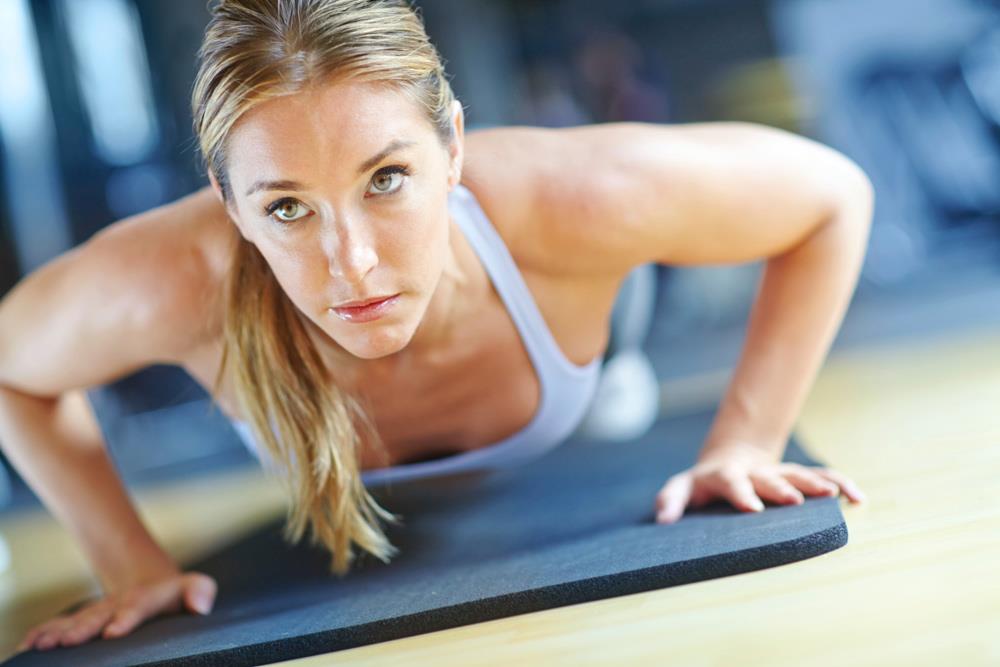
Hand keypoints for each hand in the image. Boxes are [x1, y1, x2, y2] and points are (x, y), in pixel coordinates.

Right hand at [16, 570, 216, 651]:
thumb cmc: (175, 593)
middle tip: (67, 643)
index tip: (113, 632)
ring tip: (39, 646)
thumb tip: (200, 605)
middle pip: (98, 615)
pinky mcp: (84, 620)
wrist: (147, 579)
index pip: (137, 606)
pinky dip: (43, 634)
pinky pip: (60, 627)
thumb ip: (199, 591)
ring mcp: (98, 612)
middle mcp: (117, 604)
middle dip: (82, 629)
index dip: (126, 618)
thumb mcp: (192, 587)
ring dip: (57, 633)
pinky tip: (27, 646)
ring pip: (75, 621)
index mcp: (146, 597)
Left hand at [654, 443, 865, 523]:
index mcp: (725, 475)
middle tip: (795, 502)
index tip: (753, 509)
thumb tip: (662, 520)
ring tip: (835, 496)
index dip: (742, 494)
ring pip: (799, 474)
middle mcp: (754, 471)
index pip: (732, 482)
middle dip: (782, 488)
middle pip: (770, 477)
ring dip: (816, 483)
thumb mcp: (681, 489)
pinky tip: (858, 498)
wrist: (729, 461)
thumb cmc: (701, 486)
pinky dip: (840, 484)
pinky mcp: (796, 476)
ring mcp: (778, 472)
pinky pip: (821, 477)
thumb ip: (670, 501)